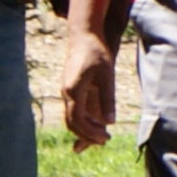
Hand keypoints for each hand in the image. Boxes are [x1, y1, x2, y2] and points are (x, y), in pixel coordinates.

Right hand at [60, 24, 117, 147]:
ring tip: (103, 134)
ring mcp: (66, 91)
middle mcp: (66, 93)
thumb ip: (108, 99)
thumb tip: (110, 122)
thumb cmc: (97, 52)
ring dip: (85, 129)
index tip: (105, 137)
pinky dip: (83, 120)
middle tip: (105, 140)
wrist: (83, 36)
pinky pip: (73, 110)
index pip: (78, 120)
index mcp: (74, 90)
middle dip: (87, 135)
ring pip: (71, 118)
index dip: (91, 132)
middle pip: (72, 123)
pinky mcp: (70, 88)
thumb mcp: (107, 75)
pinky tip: (96, 123)